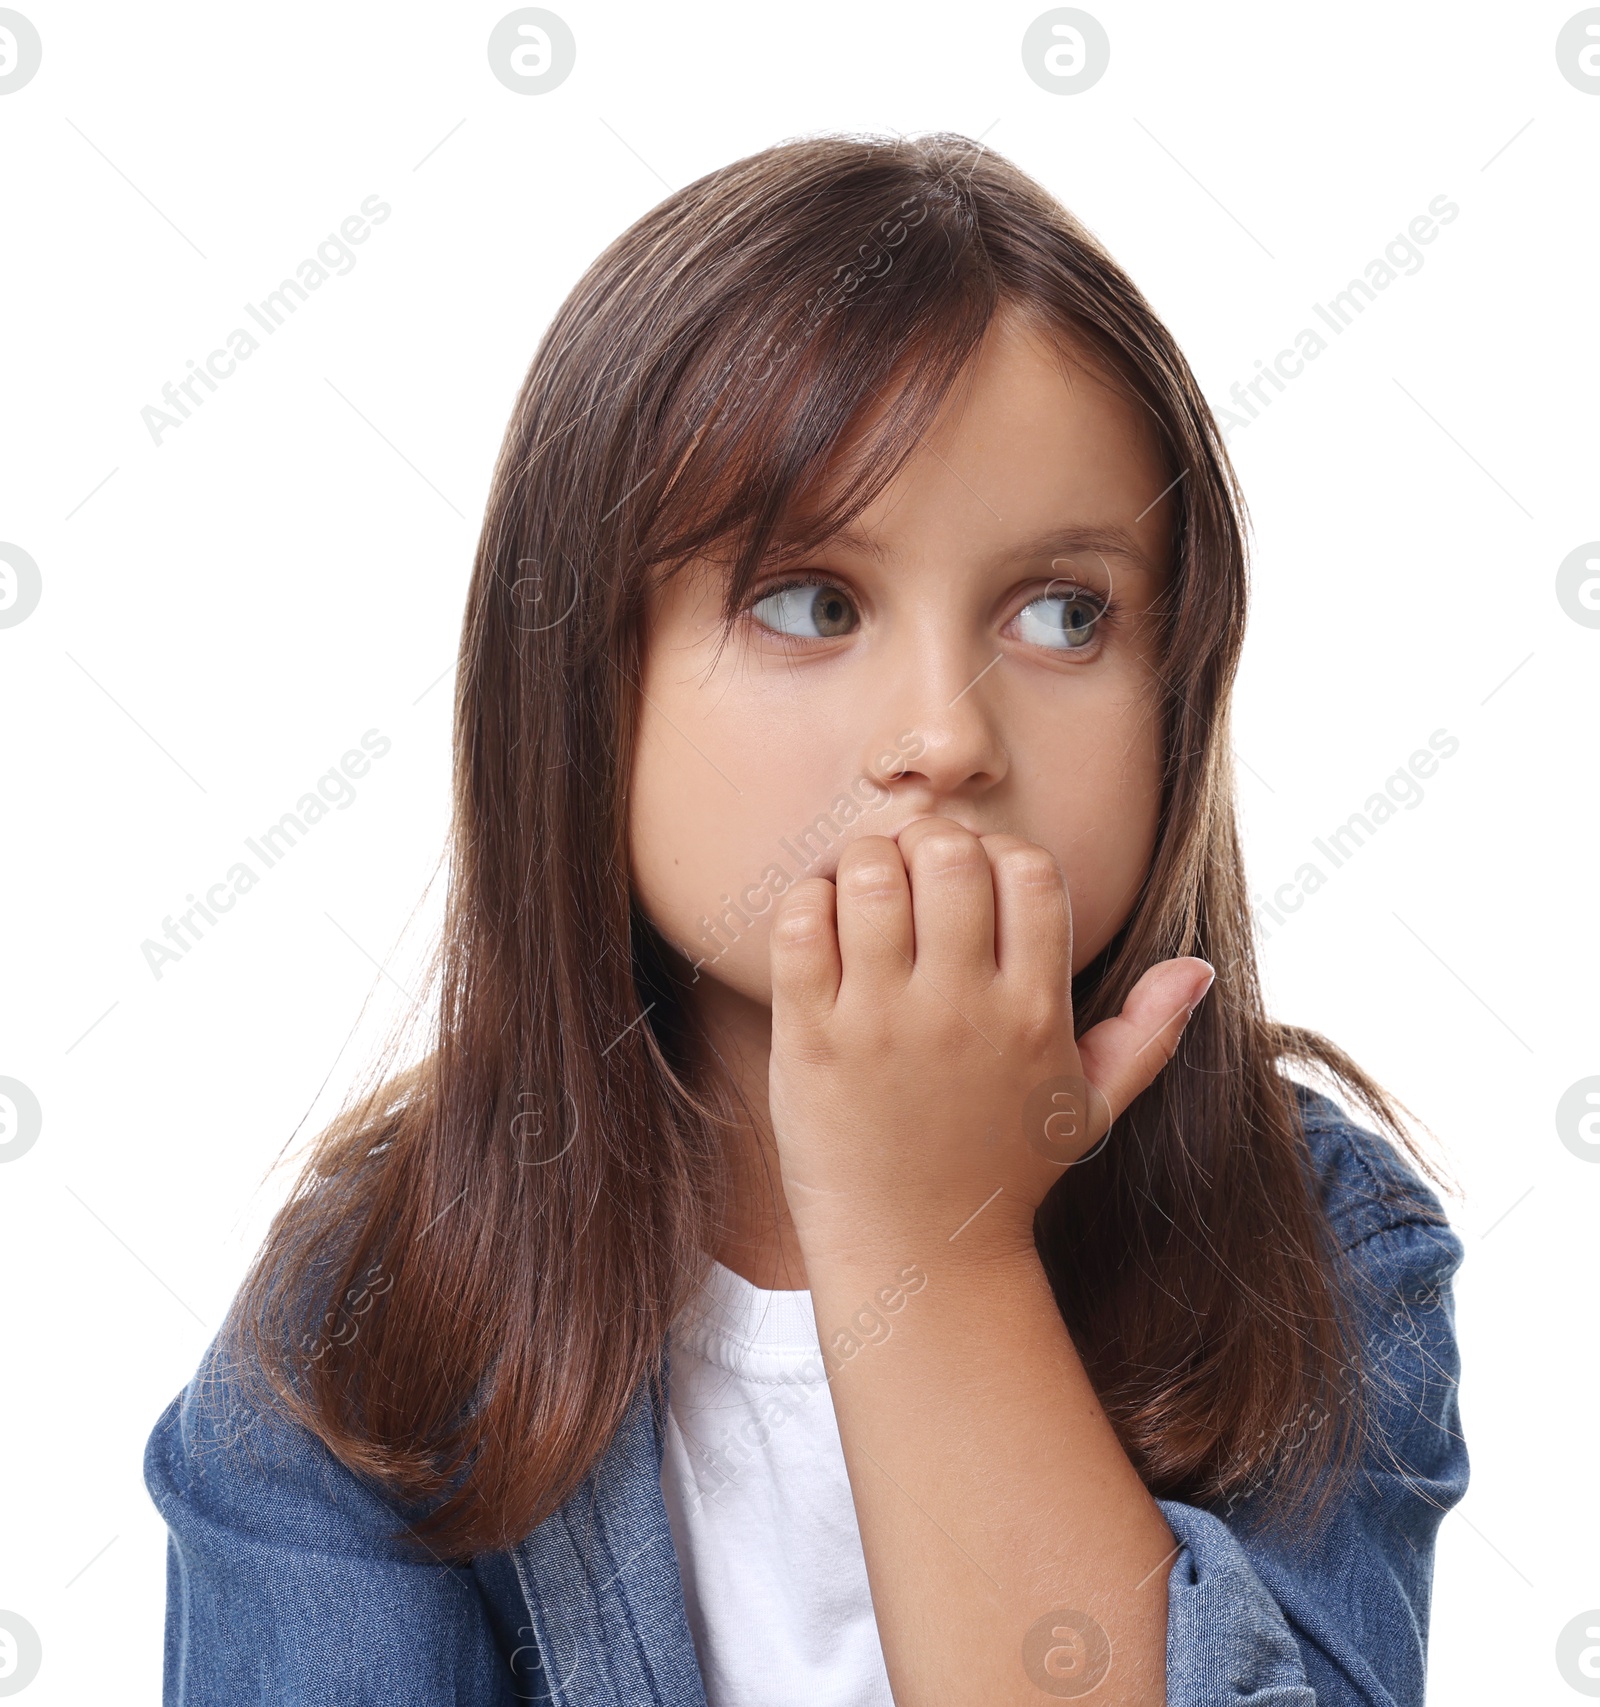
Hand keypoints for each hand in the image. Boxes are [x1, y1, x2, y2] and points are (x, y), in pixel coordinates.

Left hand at [766, 816, 1213, 1265]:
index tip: (974, 877)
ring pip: (868, 877)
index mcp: (1032, 1012)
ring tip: (859, 888)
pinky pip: (799, 927)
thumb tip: (1200, 969)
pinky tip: (819, 922)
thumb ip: (1147, 1033)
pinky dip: (805, 902)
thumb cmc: (1001, 1171)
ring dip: (861, 862)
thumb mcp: (1089, 1108)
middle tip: (909, 869)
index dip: (1000, 850)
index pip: (1030, 870)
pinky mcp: (810, 1040)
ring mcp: (880, 1023)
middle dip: (926, 841)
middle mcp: (960, 1010)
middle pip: (948, 855)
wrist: (918, 1255)